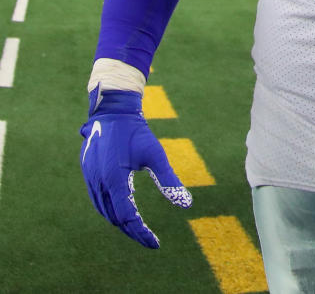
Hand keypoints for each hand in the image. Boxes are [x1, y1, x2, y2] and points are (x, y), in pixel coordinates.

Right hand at [80, 88, 191, 247]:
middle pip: (114, 218)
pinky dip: (111, 210)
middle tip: (150, 239)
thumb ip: (169, 181)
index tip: (155, 243)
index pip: (127, 217)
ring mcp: (90, 179)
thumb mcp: (156, 155)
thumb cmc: (137, 133)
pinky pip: (98, 200)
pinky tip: (123, 210)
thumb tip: (186, 204)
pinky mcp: (88, 173)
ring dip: (120, 222)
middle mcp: (99, 183)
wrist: (113, 112)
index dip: (141, 232)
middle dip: (132, 231)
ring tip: (138, 229)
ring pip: (104, 211)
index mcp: (114, 180)